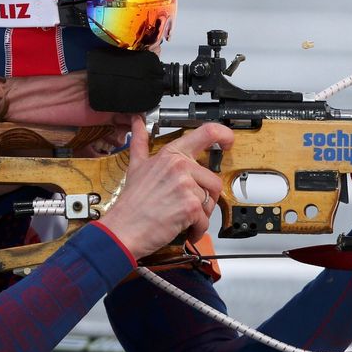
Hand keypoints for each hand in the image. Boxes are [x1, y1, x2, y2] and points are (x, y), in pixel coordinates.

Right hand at [101, 116, 234, 258]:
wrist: (123, 229)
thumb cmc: (131, 203)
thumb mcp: (136, 166)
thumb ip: (140, 142)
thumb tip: (137, 122)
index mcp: (171, 155)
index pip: (207, 133)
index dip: (224, 134)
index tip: (228, 141)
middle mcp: (180, 166)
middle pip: (214, 180)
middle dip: (205, 197)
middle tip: (187, 205)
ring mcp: (186, 186)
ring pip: (210, 201)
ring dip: (200, 214)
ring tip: (181, 216)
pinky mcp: (190, 206)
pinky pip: (205, 220)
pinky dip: (196, 229)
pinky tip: (183, 228)